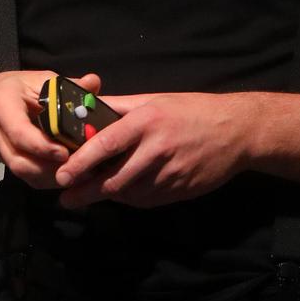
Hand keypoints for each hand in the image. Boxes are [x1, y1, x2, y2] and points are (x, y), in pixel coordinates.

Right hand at [0, 70, 102, 190]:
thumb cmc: (12, 90)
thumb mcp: (36, 79)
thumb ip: (65, 85)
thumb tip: (93, 82)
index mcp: (4, 109)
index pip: (19, 134)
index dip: (42, 146)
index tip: (65, 152)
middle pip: (21, 162)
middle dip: (50, 169)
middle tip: (81, 166)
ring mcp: (3, 154)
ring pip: (26, 175)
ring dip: (53, 177)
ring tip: (81, 173)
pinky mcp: (11, 165)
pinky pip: (30, 179)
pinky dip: (51, 181)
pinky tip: (72, 176)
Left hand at [54, 92, 250, 209]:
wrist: (237, 132)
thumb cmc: (192, 110)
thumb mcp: (155, 100)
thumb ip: (120, 107)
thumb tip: (88, 109)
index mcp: (147, 121)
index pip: (106, 144)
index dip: (81, 163)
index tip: (62, 176)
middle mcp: (156, 149)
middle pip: (114, 179)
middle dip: (87, 192)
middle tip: (67, 198)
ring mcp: (170, 174)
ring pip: (129, 193)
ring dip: (108, 195)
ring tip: (89, 194)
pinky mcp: (180, 191)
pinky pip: (147, 200)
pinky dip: (130, 198)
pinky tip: (122, 193)